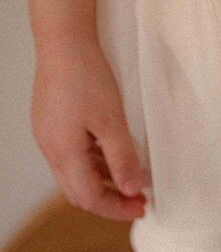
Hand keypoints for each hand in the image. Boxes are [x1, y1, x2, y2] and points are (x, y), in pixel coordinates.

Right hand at [31, 39, 150, 220]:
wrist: (64, 43)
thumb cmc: (87, 77)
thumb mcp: (112, 120)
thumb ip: (122, 158)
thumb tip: (132, 190)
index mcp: (63, 152)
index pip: (89, 197)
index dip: (116, 208)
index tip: (142, 206)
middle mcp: (50, 150)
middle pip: (78, 193)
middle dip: (109, 201)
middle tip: (137, 200)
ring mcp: (47, 138)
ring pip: (74, 175)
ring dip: (102, 183)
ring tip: (131, 180)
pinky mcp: (50, 126)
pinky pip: (71, 157)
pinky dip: (92, 165)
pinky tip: (113, 157)